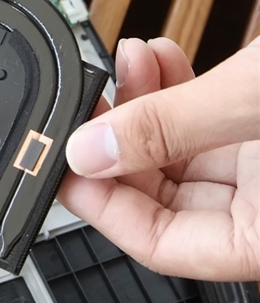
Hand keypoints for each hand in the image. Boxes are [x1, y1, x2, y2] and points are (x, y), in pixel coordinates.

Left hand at [58, 37, 259, 280]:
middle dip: (115, 137)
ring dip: (142, 102)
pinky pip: (201, 122)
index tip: (62, 163)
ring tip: (128, 61)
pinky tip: (156, 59)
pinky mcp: (258, 131)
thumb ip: (169, 129)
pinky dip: (173, 89)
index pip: (158, 243)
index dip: (100, 203)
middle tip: (90, 99)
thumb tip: (89, 151)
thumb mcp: (251, 104)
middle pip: (159, 192)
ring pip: (175, 148)